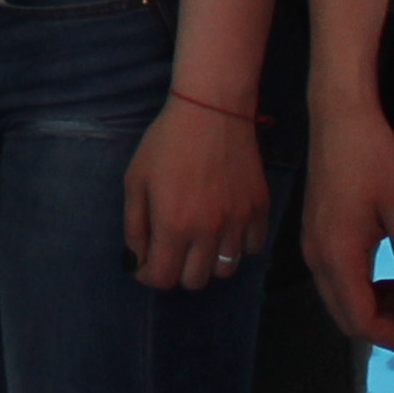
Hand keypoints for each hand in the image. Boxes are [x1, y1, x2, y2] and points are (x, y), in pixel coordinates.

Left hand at [125, 98, 269, 291]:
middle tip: (170, 251)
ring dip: (207, 262)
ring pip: (225, 270)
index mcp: (173, 226)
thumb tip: (137, 261)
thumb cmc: (166, 143)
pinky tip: (225, 229)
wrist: (211, 111)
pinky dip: (238, 247)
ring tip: (198, 241)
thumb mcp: (135, 181)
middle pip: (194, 281)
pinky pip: (252, 248)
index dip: (148, 275)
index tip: (144, 264)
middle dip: (176, 271)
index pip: (163, 278)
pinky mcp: (259, 209)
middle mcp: (208, 232)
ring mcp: (238, 222)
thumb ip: (134, 226)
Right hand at [305, 94, 393, 350]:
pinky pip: (336, 280)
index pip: (361, 320)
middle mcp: (317, 258)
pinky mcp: (315, 234)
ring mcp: (312, 246)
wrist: (340, 117)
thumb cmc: (376, 158)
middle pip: (346, 317)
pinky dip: (364, 290)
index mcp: (338, 256)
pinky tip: (389, 276)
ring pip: (340, 300)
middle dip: (387, 328)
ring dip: (376, 309)